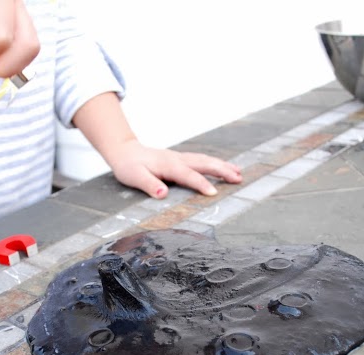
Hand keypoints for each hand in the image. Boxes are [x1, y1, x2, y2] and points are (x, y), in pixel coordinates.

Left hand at [104, 140, 242, 198]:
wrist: (124, 151)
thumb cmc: (129, 166)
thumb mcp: (134, 177)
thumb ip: (149, 184)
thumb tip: (162, 193)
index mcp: (168, 165)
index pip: (187, 175)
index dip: (200, 184)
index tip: (214, 193)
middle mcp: (177, 159)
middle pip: (203, 163)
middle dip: (221, 170)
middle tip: (238, 179)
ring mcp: (180, 158)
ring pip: (204, 160)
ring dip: (222, 166)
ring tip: (239, 173)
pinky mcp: (180, 159)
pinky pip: (201, 160)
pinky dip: (215, 163)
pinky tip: (224, 167)